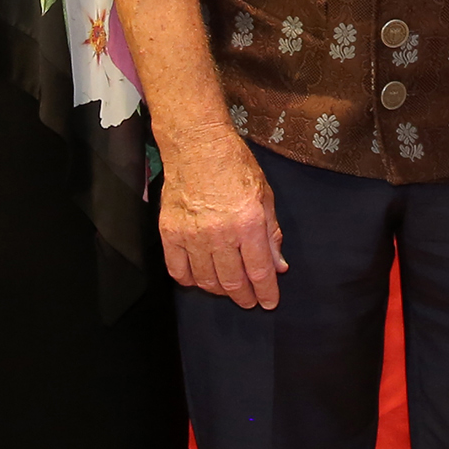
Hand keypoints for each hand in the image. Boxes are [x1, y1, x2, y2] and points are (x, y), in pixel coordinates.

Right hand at [160, 128, 287, 306]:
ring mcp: (192, 235)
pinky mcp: (169, 233)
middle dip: (244, 297)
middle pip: (233, 281)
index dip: (266, 292)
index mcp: (248, 223)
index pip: (260, 271)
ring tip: (228, 289)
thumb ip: (271, 234)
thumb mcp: (265, 196)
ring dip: (219, 291)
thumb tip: (279, 265)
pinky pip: (178, 271)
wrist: (197, 146)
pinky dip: (190, 280)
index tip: (269, 302)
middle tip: (250, 301)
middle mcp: (220, 233)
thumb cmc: (234, 166)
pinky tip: (200, 278)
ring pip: (206, 281)